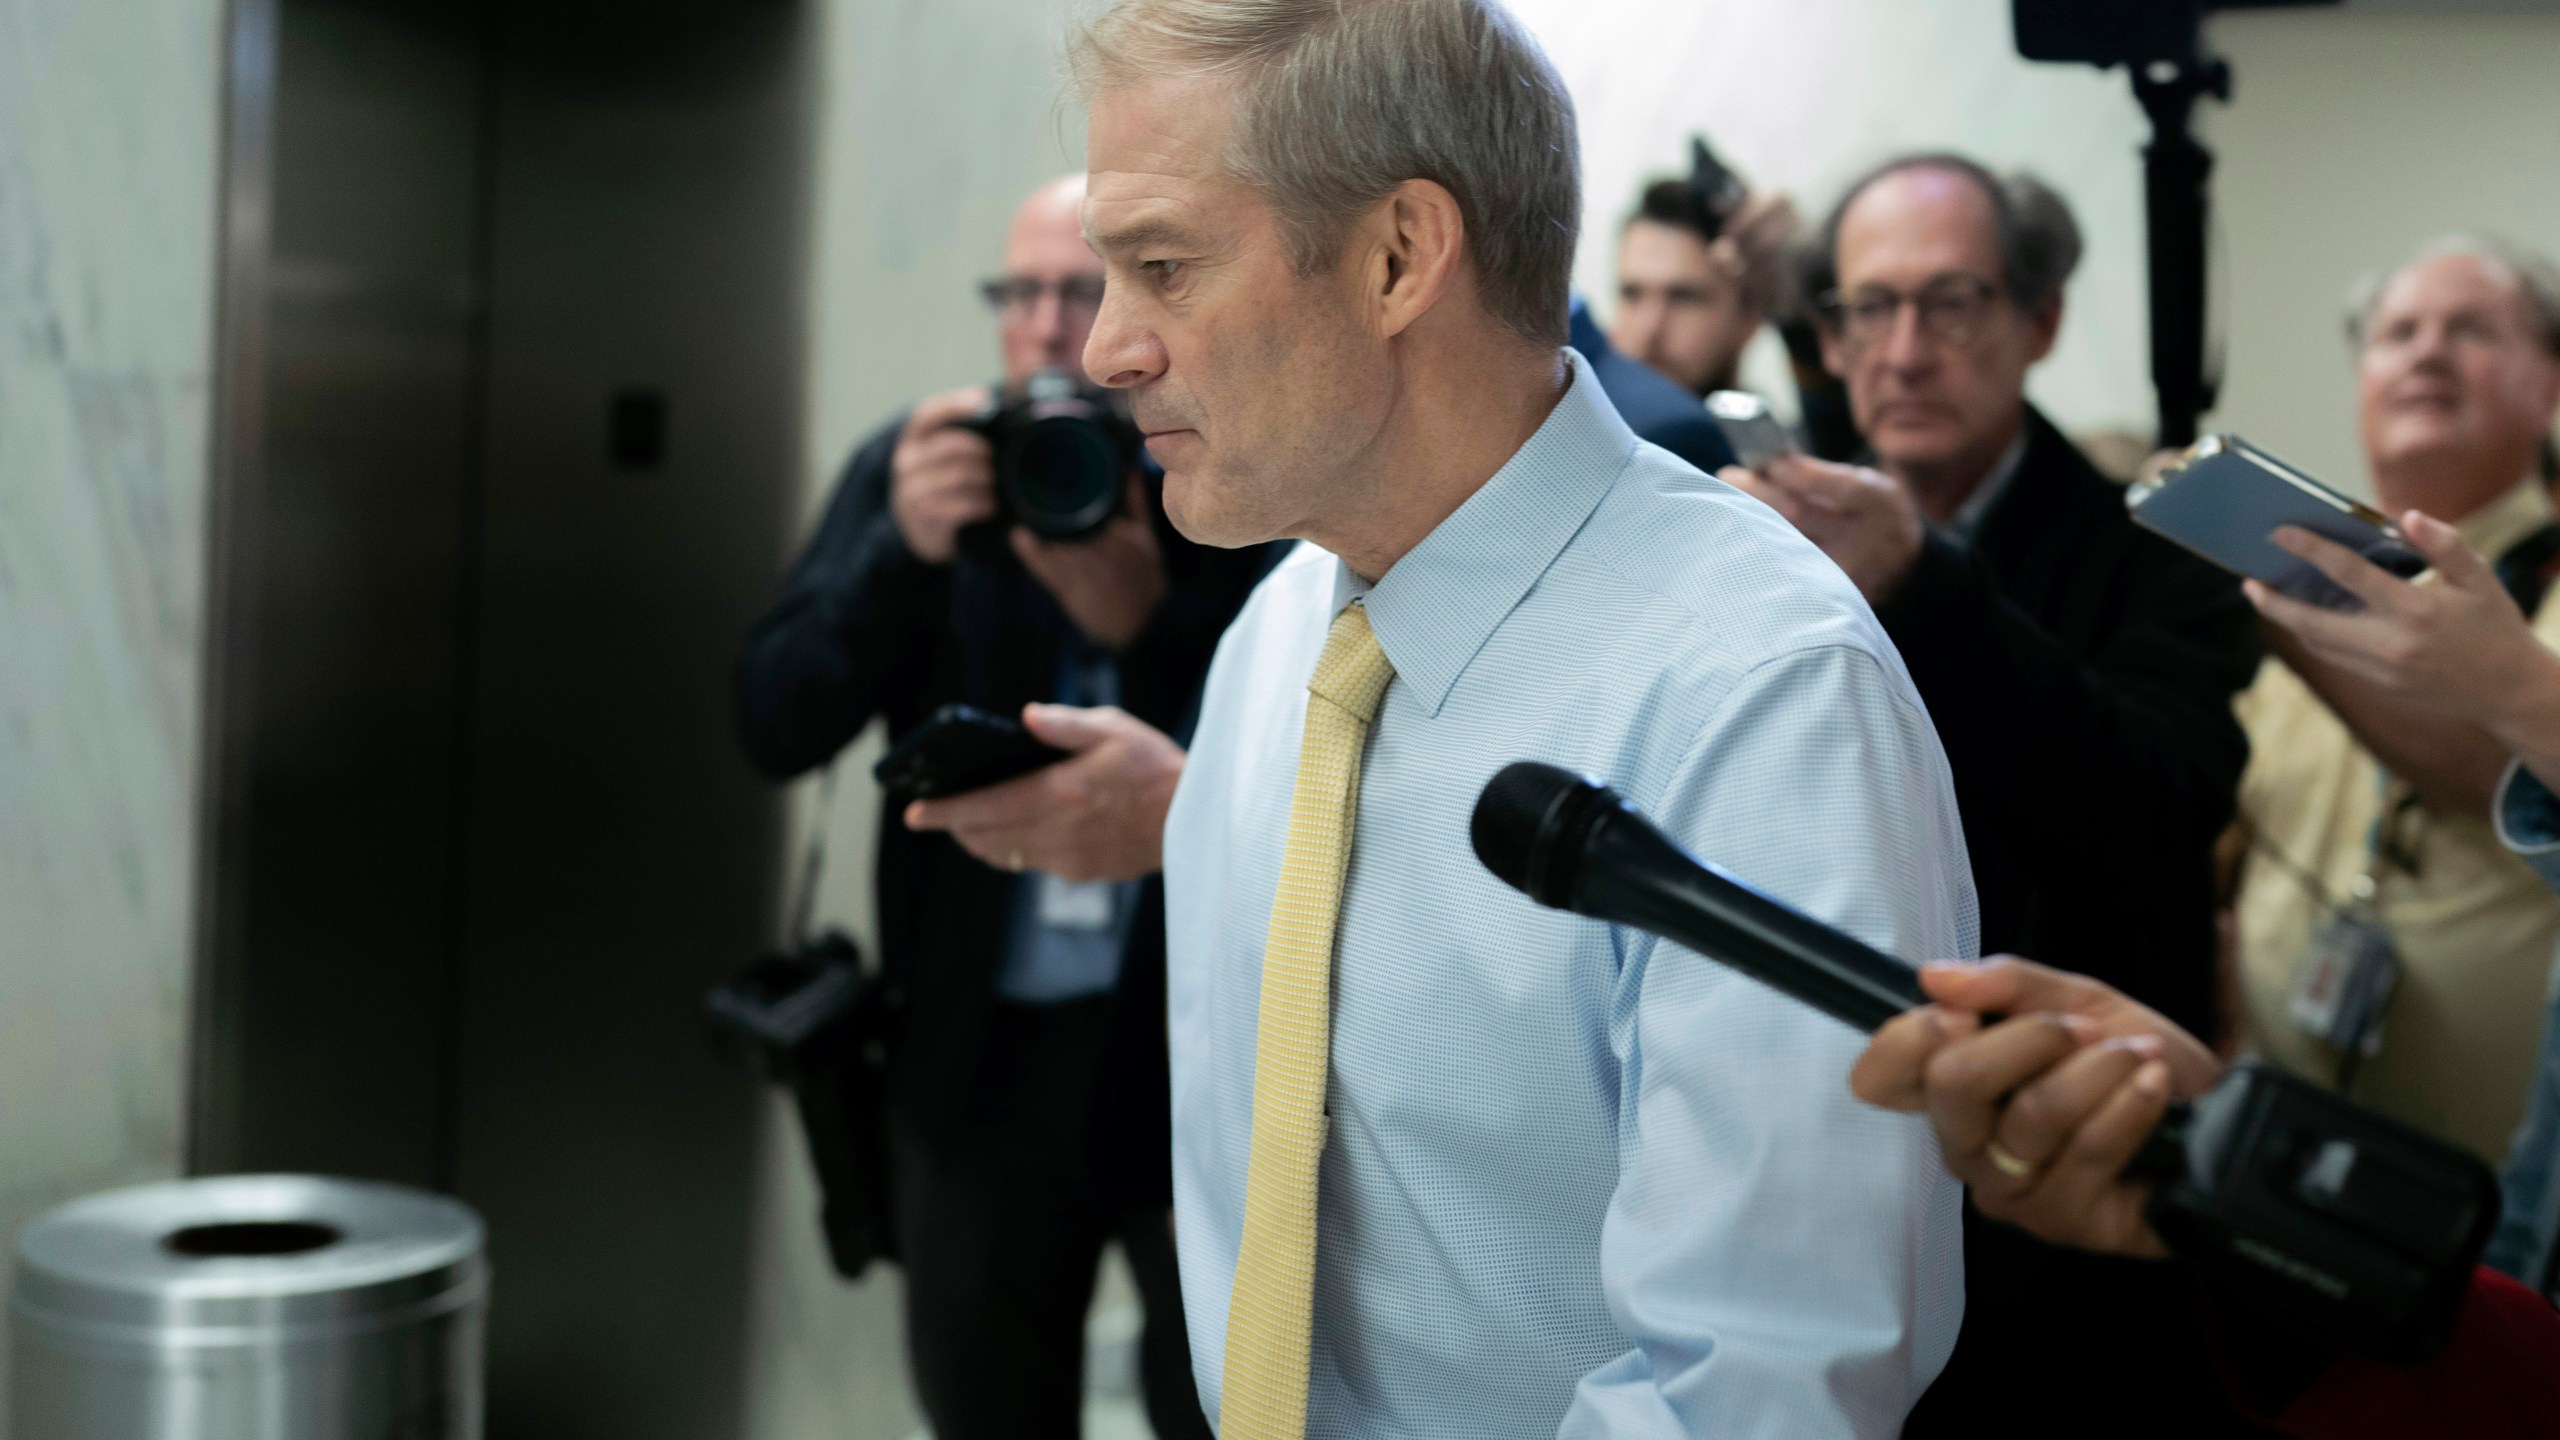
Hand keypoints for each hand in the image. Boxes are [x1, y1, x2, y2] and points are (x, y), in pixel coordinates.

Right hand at [889, 387, 996, 562]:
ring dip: (987, 480)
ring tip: (996, 484)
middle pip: (953, 445)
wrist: (920, 529)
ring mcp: (912, 491)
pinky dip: (983, 504)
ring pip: (960, 476)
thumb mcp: (944, 455)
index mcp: (912, 439)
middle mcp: (907, 462)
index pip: (928, 414)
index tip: (984, 399)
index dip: (955, 403)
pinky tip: (991, 505)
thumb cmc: (942, 481)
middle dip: (983, 450)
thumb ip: (962, 428)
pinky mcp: (925, 517)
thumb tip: (992, 399)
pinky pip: (961, 506)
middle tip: (999, 458)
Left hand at [902, 704, 1182, 881]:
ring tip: (973, 821)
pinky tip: (1021, 830)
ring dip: (981, 840)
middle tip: (942, 812)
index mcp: (1059, 791)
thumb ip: (1065, 724)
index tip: (914, 812)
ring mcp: (1068, 857)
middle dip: (957, 826)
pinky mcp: (1081, 872)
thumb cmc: (1155, 766)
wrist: (1197, 818)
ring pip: (1004, 855)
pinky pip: (1032, 864)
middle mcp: (1056, 831)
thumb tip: (1026, 717)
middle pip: (984, 837)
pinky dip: (1015, 848)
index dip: (943, 812)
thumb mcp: (1113, 728)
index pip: (983, 808)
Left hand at [1013, 476, 1166, 649]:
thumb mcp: (1147, 540)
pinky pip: (1046, 570)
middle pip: (1071, 526)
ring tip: (1022, 510)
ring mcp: (1085, 574)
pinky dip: (1031, 553)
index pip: (1096, 512)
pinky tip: (1019, 537)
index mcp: (1124, 539)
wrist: (1142, 625)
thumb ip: (1136, 505)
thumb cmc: (1145, 580)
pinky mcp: (1070, 592)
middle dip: (1053, 509)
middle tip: (1032, 490)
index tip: (1059, 480)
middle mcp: (1103, 554)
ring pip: (1055, 545)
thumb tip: (1129, 470)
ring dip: (1038, 528)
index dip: (1076, 495)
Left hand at [1720, 455, 1925, 602]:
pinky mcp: (1822, 598)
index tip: (1772, 461)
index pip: (1842, 489)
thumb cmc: (1870, 515)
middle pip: (1800, 517)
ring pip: (1782, 547)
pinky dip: (1755, 549)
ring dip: (1747, 521)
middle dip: (1758, 492)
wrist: (1901, 569)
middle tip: (1728, 475)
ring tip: (1725, 501)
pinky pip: (1780, 571)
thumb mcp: (1865, 485)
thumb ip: (1824, 477)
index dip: (1803, 475)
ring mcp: (1840, 575)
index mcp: (1876, 506)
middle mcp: (1861, 542)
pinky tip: (1735, 534)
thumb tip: (1768, 465)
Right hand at [1850, 957, 2224, 1258]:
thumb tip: (1935, 978)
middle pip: (1952, 1084)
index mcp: (1952, 1089)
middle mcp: (1966, 1146)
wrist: (2216, 1117)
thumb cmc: (2133, 1061)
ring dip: (2099, 1070)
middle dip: (2030, 1037)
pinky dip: (2130, 1103)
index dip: (1911, 1037)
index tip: (1963, 1014)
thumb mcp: (2076, 1001)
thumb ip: (2007, 984)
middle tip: (2079, 1029)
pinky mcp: (2065, 1221)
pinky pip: (2088, 1149)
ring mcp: (2011, 1190)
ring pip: (2032, 1114)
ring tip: (2138, 1058)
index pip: (1878, 1075)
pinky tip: (2153, 1089)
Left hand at [2245, 511, 2559, 738]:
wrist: (2509, 691)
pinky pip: (2335, 657)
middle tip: (2248, 582)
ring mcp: (2381, 669)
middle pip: (2312, 622)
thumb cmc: (2495, 626)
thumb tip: (2406, 517)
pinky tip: (2306, 616)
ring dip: (2289, 621)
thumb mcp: (2480, 579)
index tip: (2279, 533)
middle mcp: (2390, 643)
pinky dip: (2315, 635)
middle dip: (2273, 603)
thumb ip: (2445, 545)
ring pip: (2318, 644)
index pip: (2348, 573)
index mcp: (2414, 609)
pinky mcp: (2380, 684)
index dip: (2309, 550)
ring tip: (2269, 595)